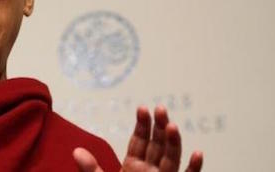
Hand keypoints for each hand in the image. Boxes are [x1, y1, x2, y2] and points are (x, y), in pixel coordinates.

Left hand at [73, 106, 202, 171]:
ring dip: (174, 142)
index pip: (139, 141)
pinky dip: (194, 167)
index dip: (142, 125)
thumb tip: (76, 151)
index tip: (143, 108)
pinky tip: (198, 153)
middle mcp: (151, 171)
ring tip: (172, 126)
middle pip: (157, 145)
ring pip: (171, 158)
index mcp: (133, 166)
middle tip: (161, 109)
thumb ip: (91, 169)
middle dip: (159, 127)